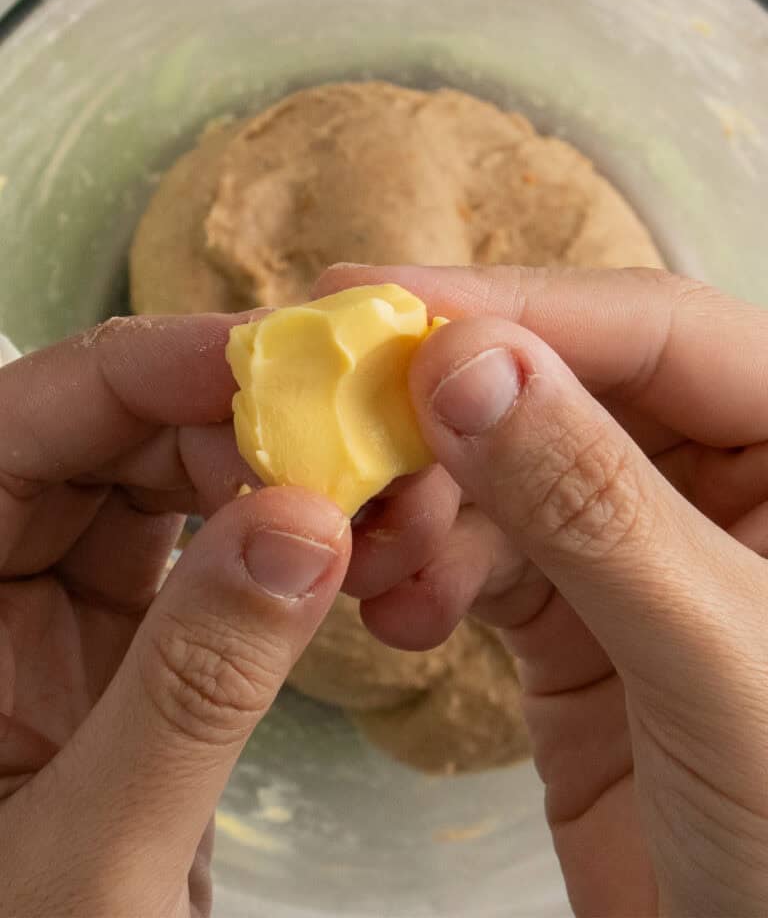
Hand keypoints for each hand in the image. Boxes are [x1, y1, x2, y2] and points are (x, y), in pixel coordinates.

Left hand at [0, 315, 350, 916]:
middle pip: (105, 441)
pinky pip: (205, 557)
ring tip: (369, 492)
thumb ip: (194, 687)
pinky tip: (343, 549)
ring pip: (163, 489)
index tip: (279, 361)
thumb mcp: (92, 857)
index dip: (146, 373)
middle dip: (232, 423)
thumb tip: (304, 521)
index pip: (19, 428)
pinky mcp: (129, 652)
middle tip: (353, 433)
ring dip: (268, 475)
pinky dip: (279, 542)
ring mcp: (56, 618)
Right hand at [319, 264, 767, 916]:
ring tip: (367, 554)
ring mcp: (642, 547)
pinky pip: (484, 555)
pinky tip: (402, 613)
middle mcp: (722, 481)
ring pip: (507, 473)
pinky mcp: (579, 616)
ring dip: (424, 503)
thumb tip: (468, 364)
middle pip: (564, 389)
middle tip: (341, 427)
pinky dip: (429, 570)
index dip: (521, 308)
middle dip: (447, 412)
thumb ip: (594, 505)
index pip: (657, 330)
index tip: (385, 306)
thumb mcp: (711, 660)